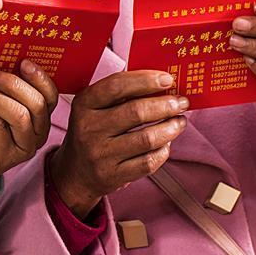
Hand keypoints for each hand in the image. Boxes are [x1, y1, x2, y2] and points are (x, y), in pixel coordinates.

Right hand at [49, 70, 187, 218]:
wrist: (74, 173)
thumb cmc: (91, 132)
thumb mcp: (93, 108)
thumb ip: (119, 94)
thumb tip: (161, 83)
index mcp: (84, 105)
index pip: (116, 86)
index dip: (145, 81)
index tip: (167, 79)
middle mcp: (90, 129)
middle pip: (137, 112)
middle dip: (166, 105)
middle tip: (181, 102)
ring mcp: (101, 154)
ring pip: (147, 139)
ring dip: (171, 128)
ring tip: (179, 122)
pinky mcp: (113, 175)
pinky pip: (148, 162)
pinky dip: (164, 151)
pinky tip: (167, 143)